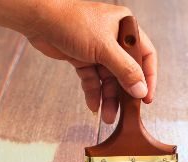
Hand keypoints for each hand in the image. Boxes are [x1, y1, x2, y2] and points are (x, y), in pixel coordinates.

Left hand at [24, 2, 157, 123]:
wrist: (39, 20)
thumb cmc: (71, 21)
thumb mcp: (104, 48)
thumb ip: (125, 70)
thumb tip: (140, 89)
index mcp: (125, 28)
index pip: (145, 55)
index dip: (148, 77)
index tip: (147, 97)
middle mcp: (113, 38)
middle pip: (125, 71)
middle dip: (124, 93)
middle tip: (125, 111)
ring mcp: (97, 49)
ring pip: (108, 78)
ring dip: (108, 97)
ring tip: (108, 115)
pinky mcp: (82, 57)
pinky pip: (92, 79)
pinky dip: (93, 92)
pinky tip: (94, 105)